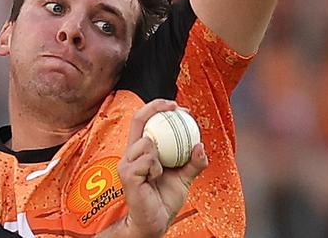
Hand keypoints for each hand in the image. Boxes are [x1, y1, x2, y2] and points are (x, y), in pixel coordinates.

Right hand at [116, 99, 207, 237]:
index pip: (144, 120)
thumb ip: (193, 163)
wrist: (154, 222)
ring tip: (161, 171)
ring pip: (147, 142)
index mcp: (142, 150)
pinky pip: (147, 161)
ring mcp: (127, 162)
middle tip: (176, 107)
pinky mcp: (127, 174)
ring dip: (161, 154)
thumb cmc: (164, 200)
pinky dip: (157, 169)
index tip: (178, 106)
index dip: (158, 107)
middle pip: (138, 119)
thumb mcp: (184, 178)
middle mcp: (131, 152)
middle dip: (156, 107)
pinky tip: (154, 180)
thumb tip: (200, 145)